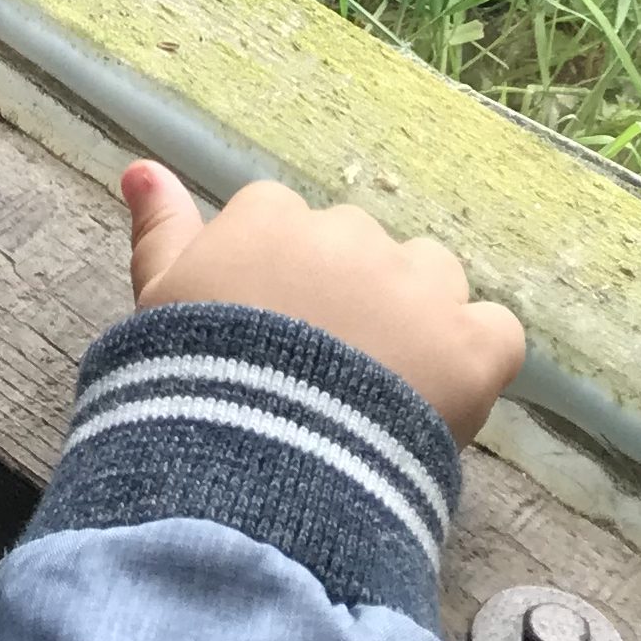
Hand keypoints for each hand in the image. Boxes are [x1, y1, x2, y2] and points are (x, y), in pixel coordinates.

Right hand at [123, 166, 526, 442]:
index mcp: (273, 217)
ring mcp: (417, 287)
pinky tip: (446, 402)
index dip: (282, 287)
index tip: (270, 339)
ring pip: (433, 280)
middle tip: (322, 376)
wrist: (255, 473)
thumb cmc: (193, 386)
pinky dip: (480, 360)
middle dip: (350, 300)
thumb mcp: (158, 303)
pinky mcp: (472, 346)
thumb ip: (160, 230)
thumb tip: (143, 167)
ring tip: (384, 392)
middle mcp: (350, 234)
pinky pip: (497, 333)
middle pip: (361, 252)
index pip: (287, 227)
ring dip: (418, 320)